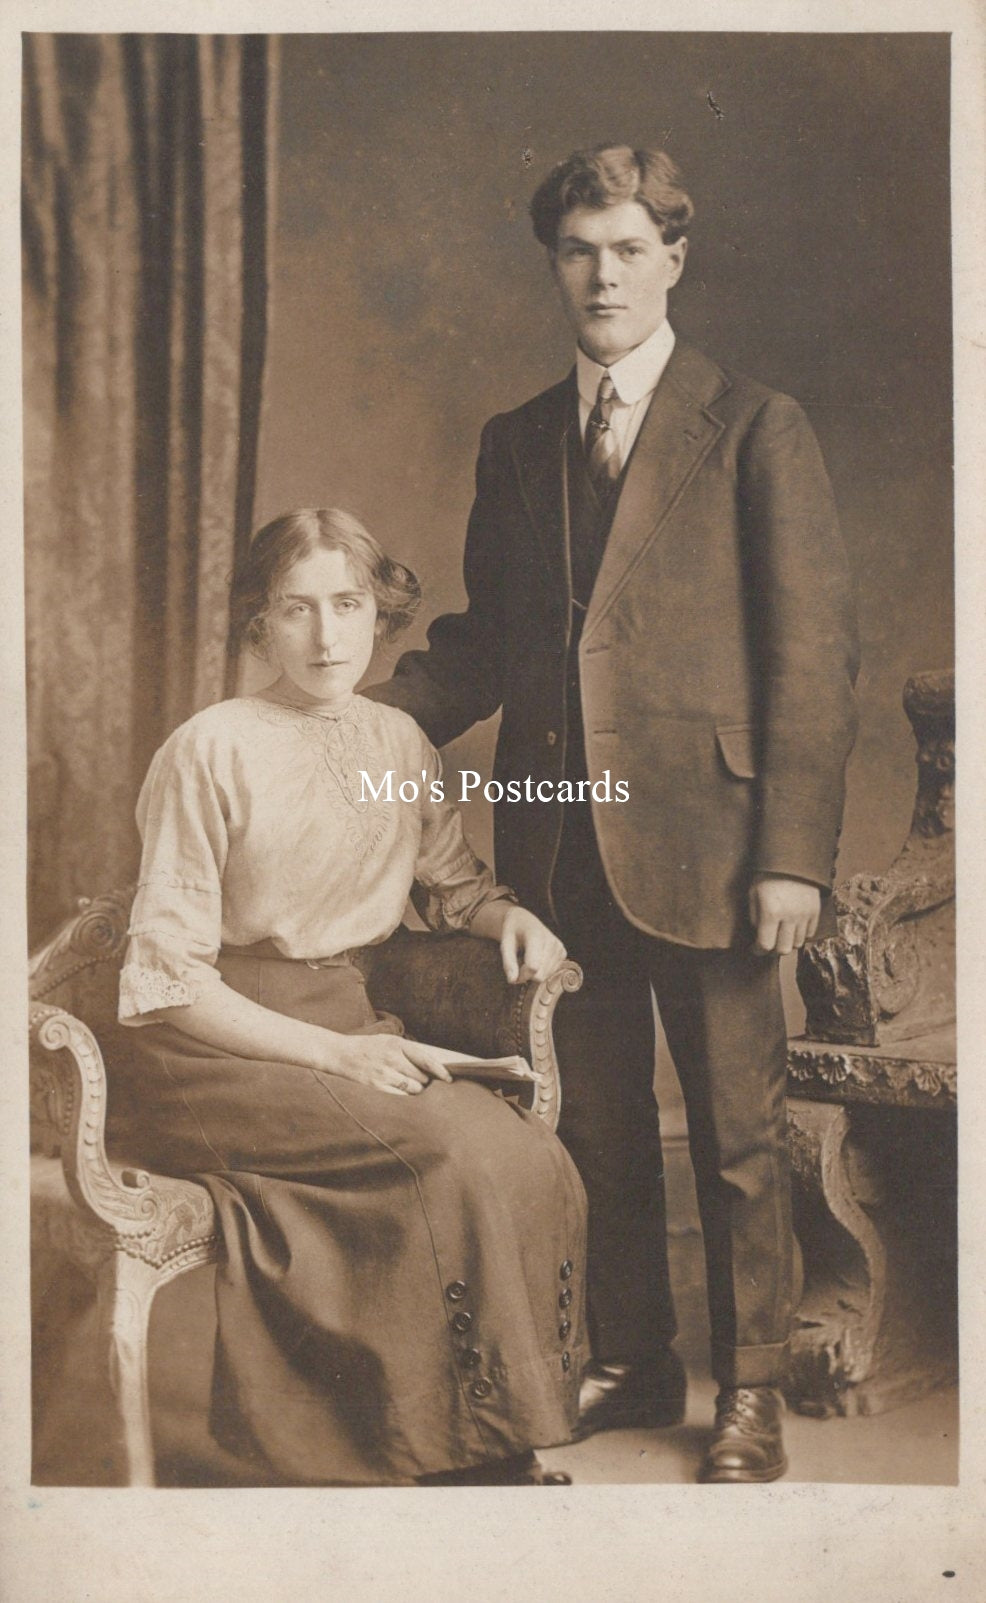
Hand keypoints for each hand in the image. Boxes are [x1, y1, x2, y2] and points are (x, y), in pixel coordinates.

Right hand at [326, 1034, 453, 1095]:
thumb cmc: (368, 1047)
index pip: (426, 1059)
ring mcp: (384, 1073)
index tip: (449, 1079)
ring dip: (416, 1089)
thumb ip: (408, 1051)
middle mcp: (392, 1058)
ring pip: (413, 1088)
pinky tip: (401, 1090)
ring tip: (411, 1084)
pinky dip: (405, 1094)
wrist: (340, 1054)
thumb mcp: (388, 1041)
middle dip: (425, 1080)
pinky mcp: (377, 1086)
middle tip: (422, 1080)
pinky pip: (401, 1095)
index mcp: (397, 1044)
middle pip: (422, 1077)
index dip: (440, 1071)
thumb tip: (431, 1066)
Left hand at [497, 906, 566, 984]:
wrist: (524, 920)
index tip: (513, 970)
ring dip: (533, 973)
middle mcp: (552, 941)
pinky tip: (536, 958)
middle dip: (526, 975)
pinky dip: (541, 970)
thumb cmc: (512, 931)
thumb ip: (508, 962)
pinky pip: (550, 973)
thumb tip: (512, 981)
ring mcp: (559, 947)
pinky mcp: (563, 953)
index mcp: (536, 936)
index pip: (533, 967)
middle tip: (518, 962)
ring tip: (527, 958)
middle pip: (540, 975)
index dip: (521, 975)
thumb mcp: (504, 944)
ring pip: (545, 976)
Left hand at [748, 875, 820, 955]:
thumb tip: (759, 934)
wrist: (792, 858)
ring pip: (798, 943)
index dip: (758, 950)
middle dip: (773, 950)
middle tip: (768, 944)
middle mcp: (790, 917)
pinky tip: (792, 927)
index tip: (754, 948)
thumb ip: (754, 917)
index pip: (765, 945)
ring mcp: (805, 915)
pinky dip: (800, 935)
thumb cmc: (768, 875)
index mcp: (771, 912)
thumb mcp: (753, 893)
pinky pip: (809, 933)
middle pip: (784, 949)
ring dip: (787, 942)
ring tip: (781, 934)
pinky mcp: (815, 911)